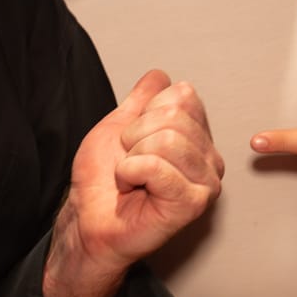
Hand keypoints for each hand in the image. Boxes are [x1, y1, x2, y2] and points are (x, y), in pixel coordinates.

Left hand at [58, 69, 223, 279]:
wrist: (87, 220)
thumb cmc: (102, 182)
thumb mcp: (117, 126)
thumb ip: (142, 98)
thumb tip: (160, 76)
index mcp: (196, 137)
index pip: (182, 94)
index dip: (145, 113)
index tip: (134, 141)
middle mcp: (208, 158)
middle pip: (176, 115)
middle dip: (137, 135)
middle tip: (131, 162)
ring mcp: (206, 182)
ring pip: (167, 139)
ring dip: (133, 157)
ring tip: (132, 177)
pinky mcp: (193, 203)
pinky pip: (157, 166)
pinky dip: (131, 173)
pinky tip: (133, 189)